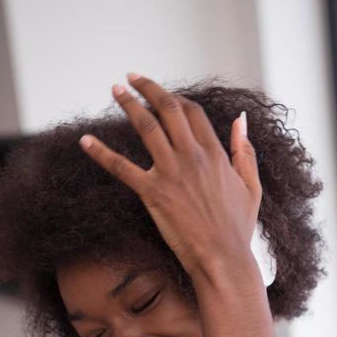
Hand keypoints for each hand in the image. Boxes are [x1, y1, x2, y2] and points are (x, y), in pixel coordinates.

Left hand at [79, 74, 261, 279]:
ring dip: (128, 104)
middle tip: (132, 79)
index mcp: (215, 154)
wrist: (223, 258)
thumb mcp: (251, 186)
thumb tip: (241, 119)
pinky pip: (121, 167)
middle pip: (168, 109)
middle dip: (149, 89)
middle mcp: (192, 156)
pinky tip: (85, 141)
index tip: (164, 95)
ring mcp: (171, 173)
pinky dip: (101, 152)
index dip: (176, 98)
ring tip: (115, 90)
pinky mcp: (153, 193)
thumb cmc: (238, 229)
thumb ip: (245, 150)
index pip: (192, 112)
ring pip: (146, 127)